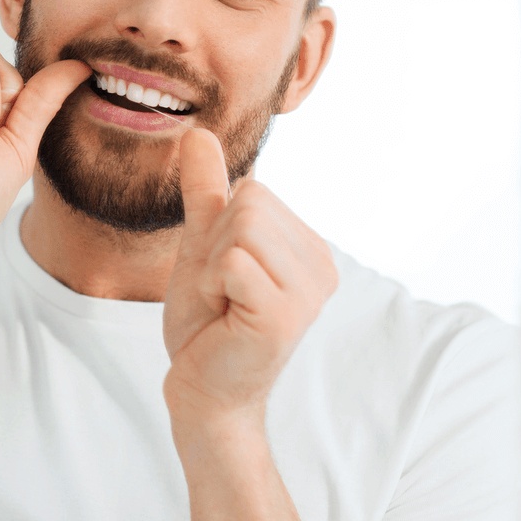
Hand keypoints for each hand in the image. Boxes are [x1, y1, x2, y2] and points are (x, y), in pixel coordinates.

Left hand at [161, 129, 337, 422]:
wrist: (202, 388)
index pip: (254, 189)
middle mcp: (322, 266)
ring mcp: (309, 292)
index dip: (220, 230)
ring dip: (212, 266)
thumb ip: (206, 191)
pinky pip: (231, 261)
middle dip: (215, 245)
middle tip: (222, 293)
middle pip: (249, 201)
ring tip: (225, 304)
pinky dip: (211, 284)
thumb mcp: (203, 244)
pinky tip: (225, 318)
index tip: (226, 276)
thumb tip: (198, 132)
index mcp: (310, 248)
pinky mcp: (284, 315)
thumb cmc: (206, 323)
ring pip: (240, 227)